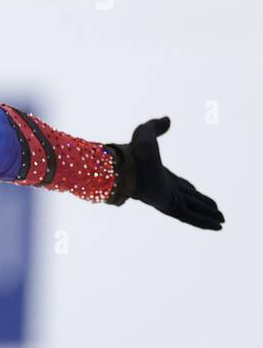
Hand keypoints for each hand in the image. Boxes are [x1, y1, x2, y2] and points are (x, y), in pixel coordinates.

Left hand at [106, 117, 223, 229]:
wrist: (125, 167)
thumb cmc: (132, 151)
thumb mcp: (145, 134)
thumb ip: (155, 127)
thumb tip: (167, 119)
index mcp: (159, 175)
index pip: (178, 185)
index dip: (188, 188)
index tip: (195, 191)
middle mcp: (165, 189)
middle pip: (189, 199)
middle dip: (202, 205)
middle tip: (215, 210)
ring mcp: (168, 200)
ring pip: (193, 211)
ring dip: (208, 216)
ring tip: (221, 221)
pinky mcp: (170, 207)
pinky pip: (192, 218)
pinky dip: (205, 223)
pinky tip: (218, 227)